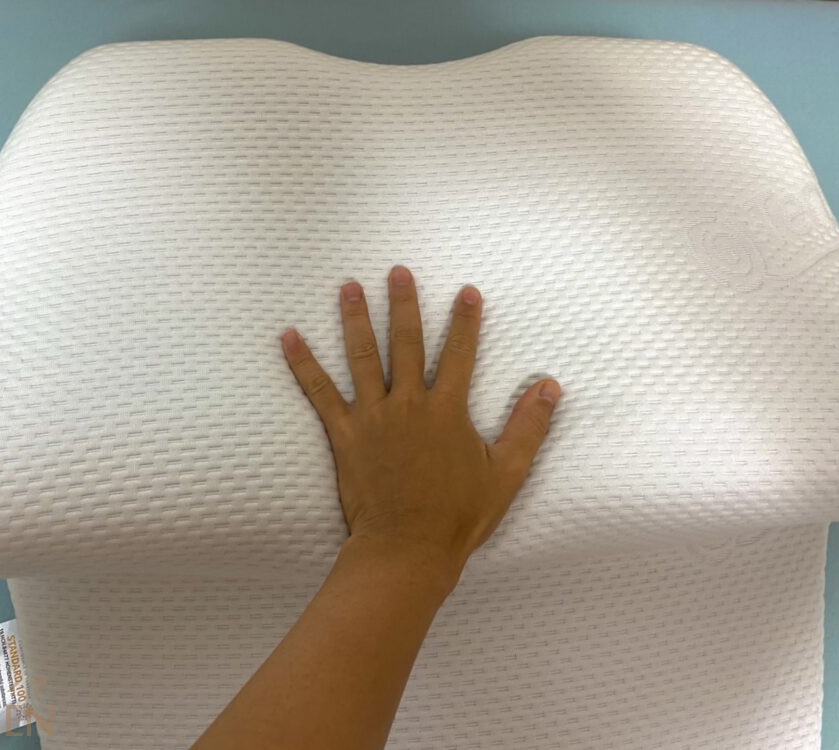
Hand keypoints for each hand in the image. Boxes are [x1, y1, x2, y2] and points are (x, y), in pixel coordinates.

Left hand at [281, 265, 560, 586]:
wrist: (408, 548)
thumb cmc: (459, 515)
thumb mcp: (506, 473)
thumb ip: (529, 427)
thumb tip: (550, 387)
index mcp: (447, 410)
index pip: (460, 354)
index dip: (465, 321)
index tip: (466, 291)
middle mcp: (409, 404)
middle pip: (406, 343)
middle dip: (403, 304)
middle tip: (397, 271)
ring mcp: (373, 417)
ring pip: (362, 357)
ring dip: (355, 319)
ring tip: (348, 286)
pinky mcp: (345, 434)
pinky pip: (320, 392)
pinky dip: (303, 363)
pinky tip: (288, 337)